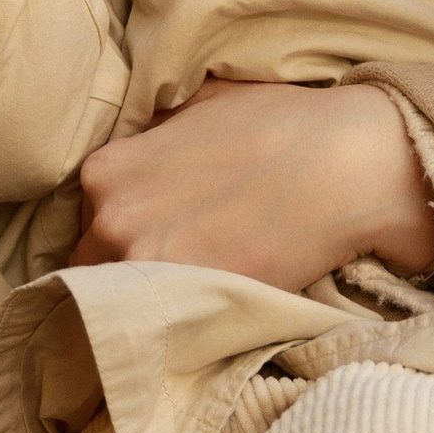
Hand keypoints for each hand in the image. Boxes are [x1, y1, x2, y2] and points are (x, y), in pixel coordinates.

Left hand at [74, 79, 433, 287]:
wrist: (349, 162)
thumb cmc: (283, 123)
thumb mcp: (198, 106)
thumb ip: (152, 139)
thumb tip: (140, 160)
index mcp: (107, 172)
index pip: (84, 221)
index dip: (117, 231)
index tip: (149, 236)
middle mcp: (113, 220)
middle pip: (93, 266)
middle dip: (126, 267)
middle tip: (175, 264)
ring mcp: (149, 265)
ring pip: (123, 304)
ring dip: (150, 301)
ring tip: (191, 291)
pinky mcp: (193, 301)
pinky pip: (165, 326)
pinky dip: (181, 321)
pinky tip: (209, 308)